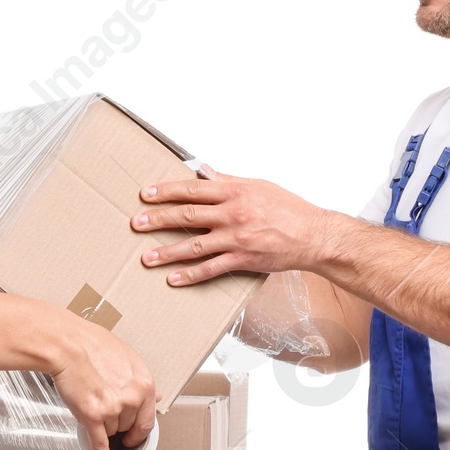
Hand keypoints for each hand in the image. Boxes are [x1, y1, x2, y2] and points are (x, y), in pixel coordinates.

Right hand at [47, 318, 156, 449]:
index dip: (139, 430)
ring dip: (102, 424)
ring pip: (111, 431)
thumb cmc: (93, 345)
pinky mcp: (92, 416)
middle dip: (117, 423)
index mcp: (145, 385)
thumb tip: (156, 397)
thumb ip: (141, 381)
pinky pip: (100, 443)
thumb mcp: (128, 358)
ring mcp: (112, 409)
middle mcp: (132, 399)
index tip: (134, 435)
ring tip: (90, 403)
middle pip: (128, 426)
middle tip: (105, 413)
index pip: (148, 420)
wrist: (67, 345)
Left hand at [131, 166, 334, 283]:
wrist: (313, 234)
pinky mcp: (243, 259)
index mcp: (235, 191)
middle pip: (187, 216)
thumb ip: (228, 180)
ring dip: (168, 251)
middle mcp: (233, 213)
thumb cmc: (289, 209)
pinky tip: (174, 279)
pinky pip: (211, 268)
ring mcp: (236, 238)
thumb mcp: (258, 186)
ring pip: (195, 245)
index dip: (167, 191)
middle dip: (159, 219)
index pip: (193, 189)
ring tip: (147, 257)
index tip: (146, 194)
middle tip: (137, 223)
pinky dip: (191, 275)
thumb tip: (205, 171)